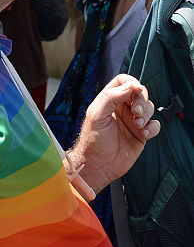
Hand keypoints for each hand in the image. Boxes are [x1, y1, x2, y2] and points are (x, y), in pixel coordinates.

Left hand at [66, 74, 159, 195]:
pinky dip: (152, 128)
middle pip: (139, 93)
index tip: (136, 90)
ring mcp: (132, 121)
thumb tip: (128, 86)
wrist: (98, 164)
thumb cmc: (92, 140)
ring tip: (137, 125)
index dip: (131, 82)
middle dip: (141, 100)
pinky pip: (154, 125)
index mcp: (109, 100)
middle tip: (136, 112)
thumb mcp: (96, 116)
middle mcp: (122, 108)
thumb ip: (110, 98)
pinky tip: (144, 134)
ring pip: (149, 107)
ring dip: (146, 114)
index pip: (123, 81)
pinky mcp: (141, 134)